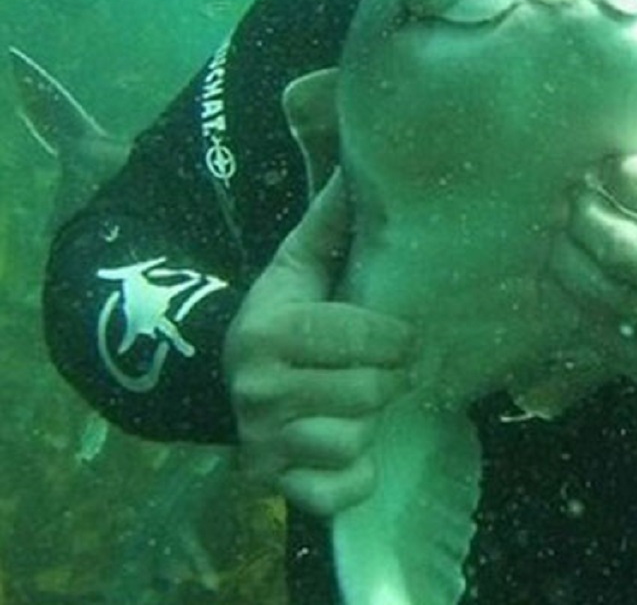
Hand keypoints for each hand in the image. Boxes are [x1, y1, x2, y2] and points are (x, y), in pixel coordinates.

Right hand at [222, 170, 416, 516]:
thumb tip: (360, 154)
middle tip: (388, 368)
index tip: (403, 333)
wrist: (224, 379)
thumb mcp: (298, 264)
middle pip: (366, 392)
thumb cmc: (283, 313)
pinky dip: (355, 474)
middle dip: (388, 378)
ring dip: (369, 424)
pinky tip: (350, 447)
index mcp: (267, 332)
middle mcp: (256, 392)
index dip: (394, 336)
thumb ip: (332, 219)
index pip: (357, 337)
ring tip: (361, 402)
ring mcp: (262, 444)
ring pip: (354, 441)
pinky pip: (341, 491)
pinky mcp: (274, 485)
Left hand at [549, 53, 636, 398]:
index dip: (627, 177)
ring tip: (555, 232)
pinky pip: (595, 335)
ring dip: (565, 259)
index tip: (603, 161)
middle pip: (626, 250)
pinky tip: (558, 275)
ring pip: (602, 295)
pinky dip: (568, 302)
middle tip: (566, 195)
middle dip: (584, 217)